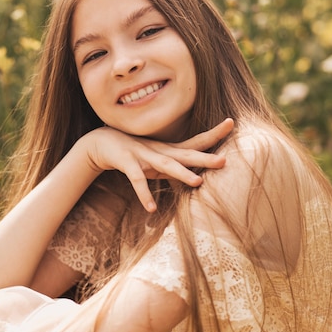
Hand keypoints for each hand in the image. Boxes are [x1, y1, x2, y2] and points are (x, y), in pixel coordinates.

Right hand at [81, 118, 233, 211]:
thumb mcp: (157, 160)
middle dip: (205, 158)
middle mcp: (160, 151)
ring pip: (165, 165)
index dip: (213, 134)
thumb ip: (175, 167)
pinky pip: (137, 180)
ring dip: (181, 173)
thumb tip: (197, 176)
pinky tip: (151, 208)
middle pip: (186, 154)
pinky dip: (144, 193)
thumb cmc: (134, 153)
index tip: (231, 123)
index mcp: (169, 150)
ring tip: (197, 182)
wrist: (101, 143)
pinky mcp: (127, 163)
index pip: (196, 141)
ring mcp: (144, 155)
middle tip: (225, 161)